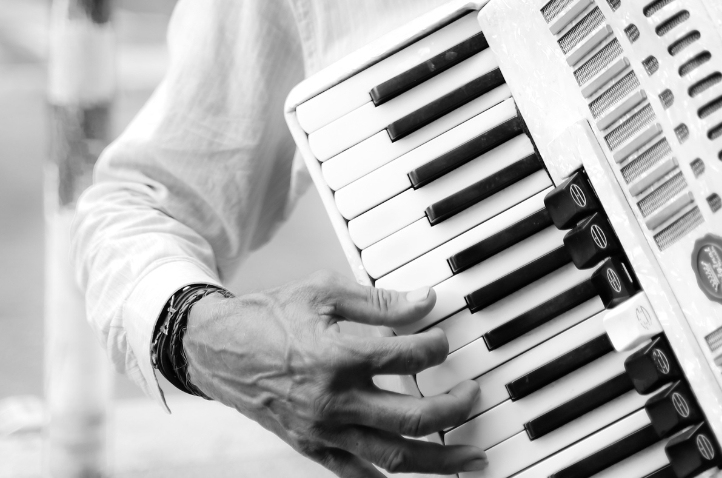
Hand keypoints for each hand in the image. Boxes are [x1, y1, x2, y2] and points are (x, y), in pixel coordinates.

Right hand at [183, 270, 487, 476]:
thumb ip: (381, 301)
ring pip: (394, 456)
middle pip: (414, 417)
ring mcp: (324, 430)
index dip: (437, 345)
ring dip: (440, 459)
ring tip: (472, 457)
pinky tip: (415, 474)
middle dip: (455, 409)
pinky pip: (357, 473)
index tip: (443, 339)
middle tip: (474, 395)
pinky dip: (389, 477)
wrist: (217, 348)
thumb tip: (426, 301)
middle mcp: (335, 400)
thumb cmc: (269, 316)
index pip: (411, 356)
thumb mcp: (324, 292)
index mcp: (340, 356)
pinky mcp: (312, 446)